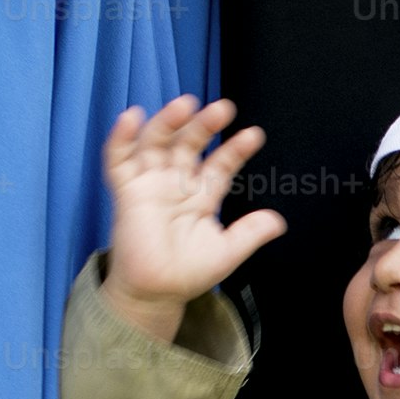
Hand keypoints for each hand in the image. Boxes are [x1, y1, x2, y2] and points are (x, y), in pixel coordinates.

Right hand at [97, 97, 286, 341]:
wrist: (154, 294)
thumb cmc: (187, 273)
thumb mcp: (226, 252)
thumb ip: (250, 234)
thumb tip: (280, 222)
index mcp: (202, 194)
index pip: (222, 164)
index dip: (236, 149)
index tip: (254, 136)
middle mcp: (176, 183)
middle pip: (190, 144)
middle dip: (205, 126)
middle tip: (223, 108)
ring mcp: (150, 184)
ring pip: (157, 143)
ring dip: (168, 122)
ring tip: (185, 104)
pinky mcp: (126, 192)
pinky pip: (119, 160)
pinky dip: (122, 138)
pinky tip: (131, 117)